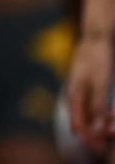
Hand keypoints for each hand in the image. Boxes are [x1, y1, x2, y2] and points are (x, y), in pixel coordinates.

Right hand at [69, 36, 113, 150]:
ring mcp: (77, 91)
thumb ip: (99, 106)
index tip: (102, 145)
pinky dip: (97, 116)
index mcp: (74, 96)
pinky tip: (107, 118)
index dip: (89, 138)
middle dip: (94, 134)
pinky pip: (88, 108)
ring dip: (97, 126)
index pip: (78, 125)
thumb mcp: (101, 84)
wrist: (95, 39)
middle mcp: (73, 96)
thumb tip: (98, 129)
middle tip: (108, 139)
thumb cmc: (97, 60)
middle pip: (80, 122)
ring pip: (85, 116)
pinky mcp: (84, 88)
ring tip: (110, 130)